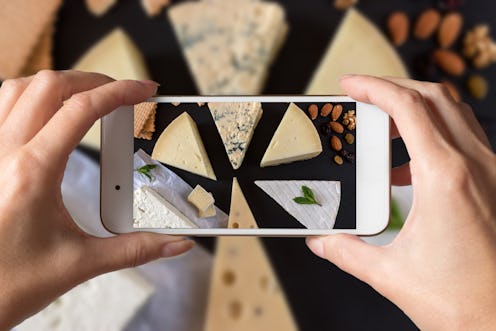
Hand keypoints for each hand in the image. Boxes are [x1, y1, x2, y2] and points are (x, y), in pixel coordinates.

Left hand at [0, 70, 193, 328]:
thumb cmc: (7, 285)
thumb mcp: (79, 264)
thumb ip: (135, 250)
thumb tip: (175, 245)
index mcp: (33, 172)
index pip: (81, 110)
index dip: (119, 91)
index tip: (143, 90)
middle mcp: (4, 153)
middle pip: (49, 85)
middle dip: (92, 79)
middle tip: (122, 92)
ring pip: (17, 88)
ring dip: (58, 83)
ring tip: (87, 94)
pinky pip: (0, 108)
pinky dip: (28, 96)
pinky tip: (45, 113)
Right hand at [307, 75, 495, 329]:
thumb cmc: (463, 303)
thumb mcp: (391, 274)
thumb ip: (346, 252)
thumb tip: (320, 240)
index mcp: (445, 178)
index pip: (408, 107)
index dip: (375, 86)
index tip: (350, 84)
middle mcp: (475, 166)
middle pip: (433, 97)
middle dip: (394, 87)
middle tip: (363, 96)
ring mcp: (492, 173)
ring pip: (453, 114)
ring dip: (416, 108)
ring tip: (382, 127)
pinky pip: (464, 140)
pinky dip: (433, 135)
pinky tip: (409, 166)